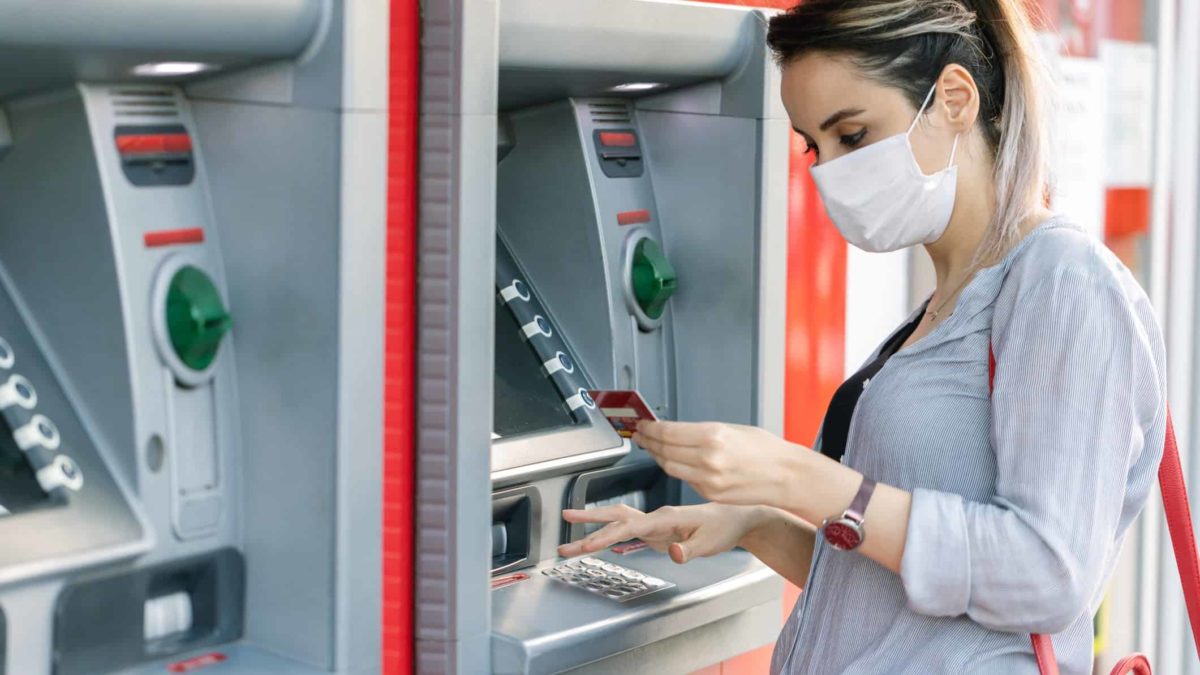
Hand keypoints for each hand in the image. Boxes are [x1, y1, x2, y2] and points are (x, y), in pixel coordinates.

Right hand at [557, 502, 768, 563]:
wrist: (736, 517)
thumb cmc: (723, 527)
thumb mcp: (709, 543)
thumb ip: (688, 549)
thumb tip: (671, 553)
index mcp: (666, 518)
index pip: (628, 526)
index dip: (605, 535)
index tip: (586, 545)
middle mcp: (657, 516)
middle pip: (616, 516)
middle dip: (589, 521)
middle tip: (564, 521)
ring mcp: (655, 521)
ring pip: (618, 518)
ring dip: (594, 523)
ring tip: (571, 526)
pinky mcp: (656, 528)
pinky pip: (627, 526)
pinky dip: (609, 530)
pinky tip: (599, 537)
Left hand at [633, 420, 801, 506]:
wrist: (786, 476)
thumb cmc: (765, 450)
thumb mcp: (732, 429)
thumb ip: (702, 432)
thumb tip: (676, 432)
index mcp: (713, 436)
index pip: (667, 432)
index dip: (650, 429)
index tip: (643, 425)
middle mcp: (707, 459)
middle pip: (664, 450)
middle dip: (648, 441)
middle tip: (640, 435)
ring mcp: (707, 480)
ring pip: (669, 467)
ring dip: (656, 456)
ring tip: (651, 447)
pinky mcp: (710, 494)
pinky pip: (684, 479)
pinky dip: (674, 468)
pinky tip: (672, 461)